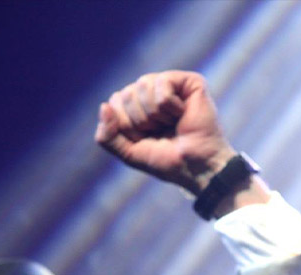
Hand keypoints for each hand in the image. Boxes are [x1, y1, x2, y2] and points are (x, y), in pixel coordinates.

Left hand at [95, 70, 237, 195]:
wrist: (196, 166)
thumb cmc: (167, 161)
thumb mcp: (129, 153)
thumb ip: (107, 136)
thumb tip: (104, 106)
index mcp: (137, 106)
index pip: (115, 101)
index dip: (126, 125)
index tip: (146, 138)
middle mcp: (152, 92)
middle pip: (126, 94)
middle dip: (140, 120)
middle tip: (161, 131)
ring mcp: (171, 85)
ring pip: (142, 86)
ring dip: (155, 114)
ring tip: (172, 123)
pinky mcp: (189, 82)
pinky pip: (162, 85)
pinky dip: (169, 106)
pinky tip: (182, 113)